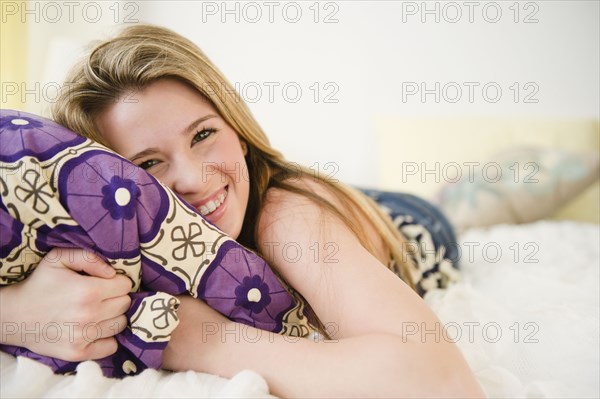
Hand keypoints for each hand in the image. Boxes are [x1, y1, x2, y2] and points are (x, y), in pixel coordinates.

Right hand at [0, 247, 131, 361]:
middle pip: (125, 304)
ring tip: (96, 313)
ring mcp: (84, 336)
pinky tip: (94, 329)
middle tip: (100, 297)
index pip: (125, 286)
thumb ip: (88, 258)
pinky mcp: (79, 353)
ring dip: (112, 317)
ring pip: (121, 324)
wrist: (14, 316)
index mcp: (88, 291)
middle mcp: (89, 315)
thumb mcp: (58, 259)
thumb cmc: (39, 284)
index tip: (105, 283)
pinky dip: (107, 338)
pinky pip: (111, 346)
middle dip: (116, 298)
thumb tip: (112, 272)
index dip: (117, 282)